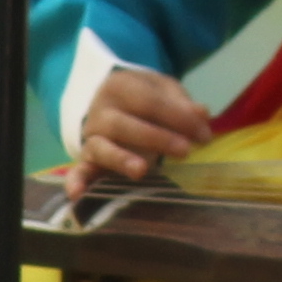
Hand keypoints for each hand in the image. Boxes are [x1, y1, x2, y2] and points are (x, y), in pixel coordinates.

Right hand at [60, 66, 212, 193]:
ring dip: (121, 159)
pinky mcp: (86, 159)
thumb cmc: (145, 97)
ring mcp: (92, 136)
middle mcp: (101, 111)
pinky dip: (76, 182)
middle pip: (124, 124)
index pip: (149, 102)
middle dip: (156, 138)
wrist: (114, 102)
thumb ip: (182, 103)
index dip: (178, 118)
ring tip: (142, 170)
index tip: (204, 135)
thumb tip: (202, 115)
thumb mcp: (164, 90)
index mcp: (120, 86)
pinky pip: (79, 171)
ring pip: (102, 147)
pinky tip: (77, 195)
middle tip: (185, 150)